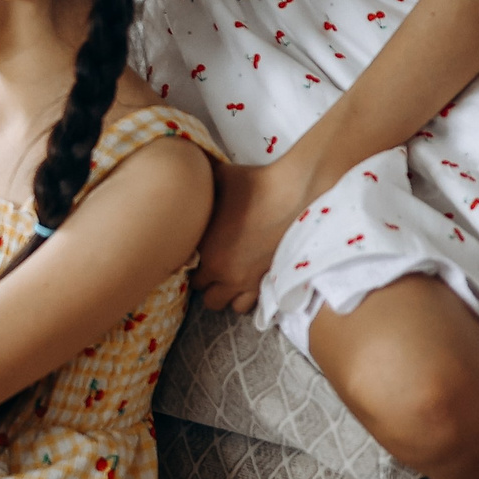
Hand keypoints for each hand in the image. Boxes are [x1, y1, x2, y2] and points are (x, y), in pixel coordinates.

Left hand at [195, 155, 309, 313]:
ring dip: (229, 295)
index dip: (189, 265)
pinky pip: (255, 304)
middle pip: (208, 297)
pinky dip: (249, 297)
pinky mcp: (271, 281)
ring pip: (231, 306)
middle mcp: (224, 271)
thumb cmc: (252, 184)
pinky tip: (249, 280)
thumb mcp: (214, 179)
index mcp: (204, 249)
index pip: (186, 273)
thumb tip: (185, 171)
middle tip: (212, 270)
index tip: (194, 256)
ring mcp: (249, 280)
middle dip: (208, 286)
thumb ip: (198, 185)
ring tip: (231, 277)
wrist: (294, 194)